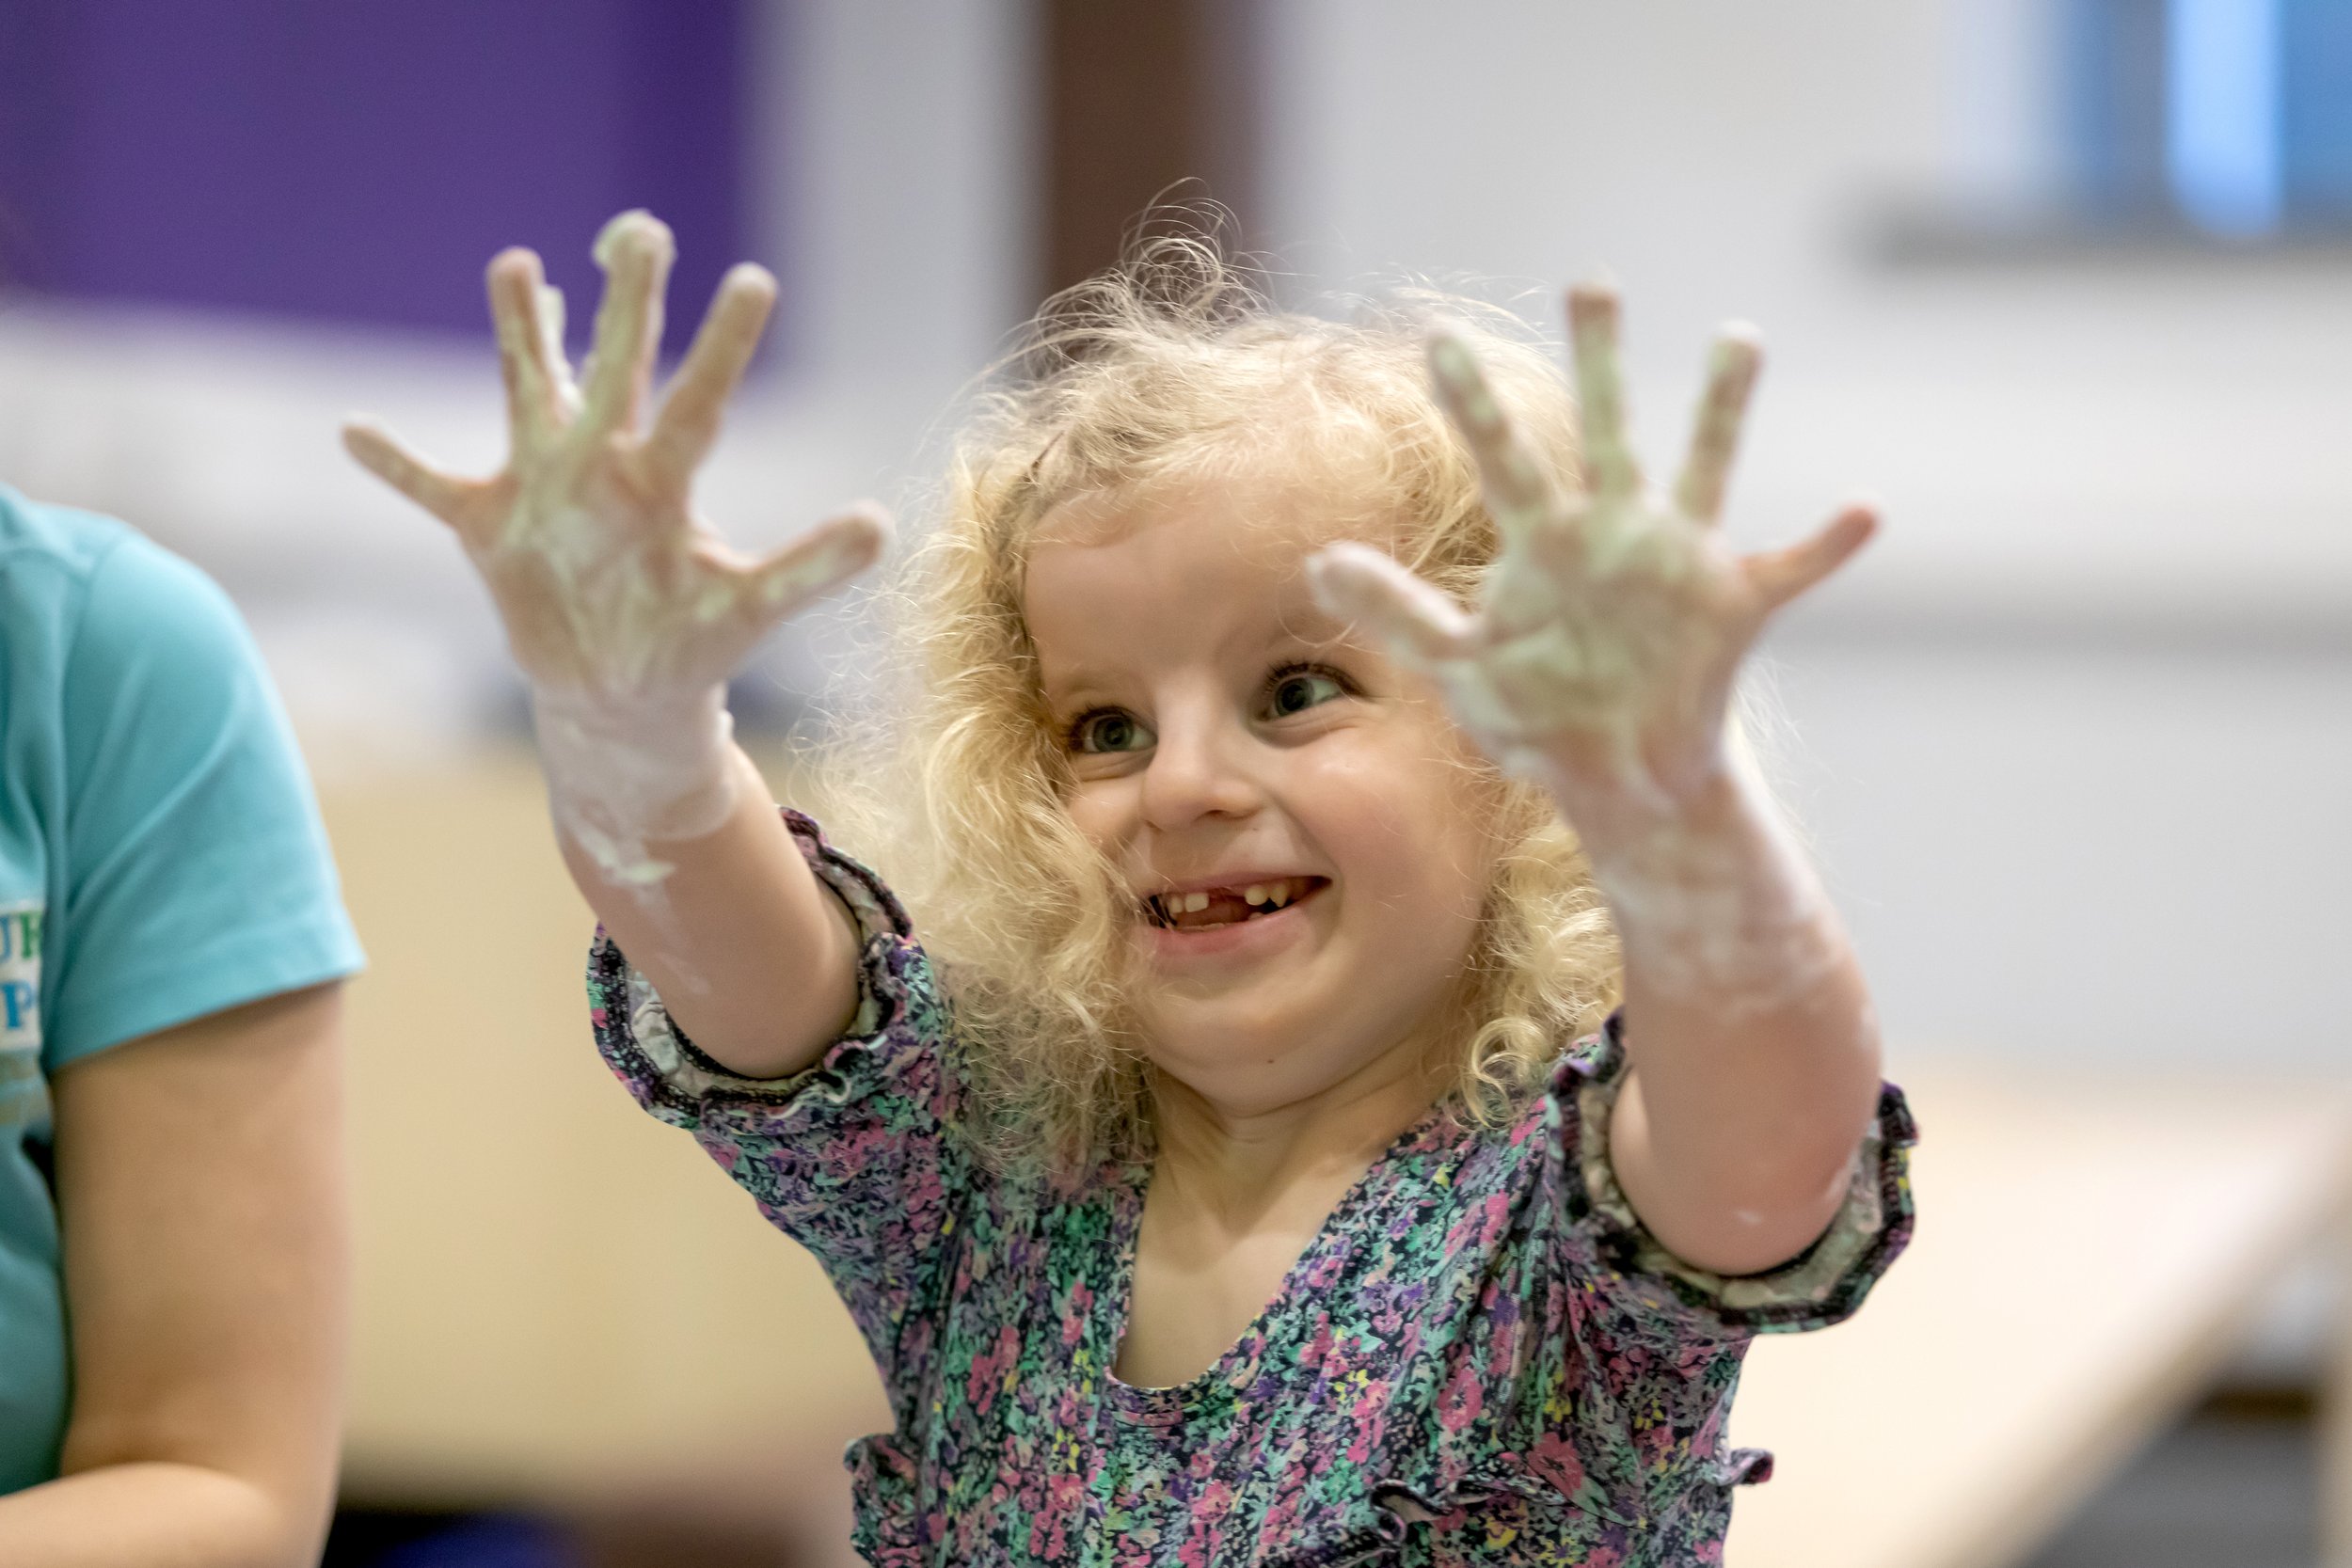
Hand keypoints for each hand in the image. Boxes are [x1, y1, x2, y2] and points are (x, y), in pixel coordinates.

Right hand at [341, 209, 886, 702]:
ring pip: (527, 394)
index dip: (722, 347)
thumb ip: (808, 568)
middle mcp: (604, 466)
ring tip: (515, 263)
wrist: (621, 694)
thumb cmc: (689, 644)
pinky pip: (430, 487)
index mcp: (662, 483)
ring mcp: (542, 490)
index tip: (754, 278)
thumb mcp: (750, 608)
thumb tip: (883, 525)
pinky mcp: (487, 528)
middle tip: (644, 228)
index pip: (697, 402)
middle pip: (617, 370)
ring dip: (520, 337)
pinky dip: (392, 463)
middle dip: (626, 304)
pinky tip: (352, 429)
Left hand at [1307, 284, 1871, 827]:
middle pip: (1603, 428)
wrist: (1617, 777)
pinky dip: (1827, 543)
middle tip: (1589, 280)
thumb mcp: (1460, 668)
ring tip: (1737, 338)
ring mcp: (1677, 559)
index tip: (1439, 338)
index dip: (1469, 404)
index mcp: (1544, 542)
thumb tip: (1316, 562)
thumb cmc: (1537, 717)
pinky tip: (1863, 509)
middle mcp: (1613, 531)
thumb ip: (1397, 613)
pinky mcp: (1733, 604)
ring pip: (1703, 464)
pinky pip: (1791, 566)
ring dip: (1721, 406)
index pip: (1499, 459)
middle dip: (1597, 358)